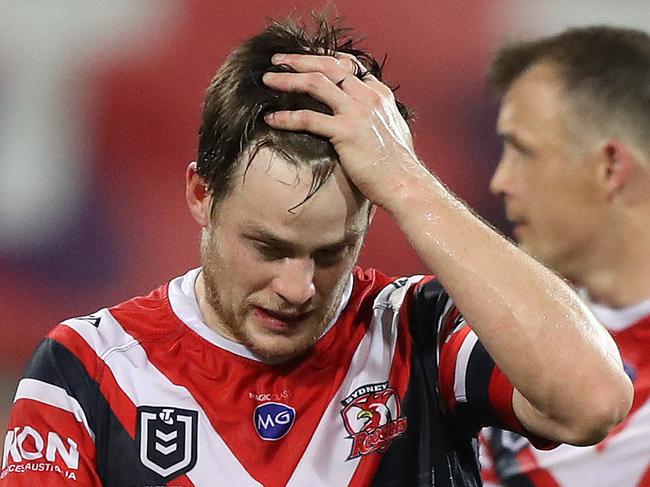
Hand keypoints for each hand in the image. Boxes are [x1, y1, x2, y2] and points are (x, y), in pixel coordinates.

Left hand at [262, 53, 426, 209]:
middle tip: (278, 60)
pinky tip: (271, 118)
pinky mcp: (346, 132)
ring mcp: (357, 112)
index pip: (349, 65)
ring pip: (316, 83)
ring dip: (288, 79)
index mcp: (379, 94)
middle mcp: (368, 97)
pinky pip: (309, 118)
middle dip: (300, 60)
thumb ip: (377, 115)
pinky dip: (287, 117)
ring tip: (268, 80)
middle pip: (328, 66)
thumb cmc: (397, 164)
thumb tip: (366, 116)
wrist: (404, 183)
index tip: (304, 56)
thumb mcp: (392, 129)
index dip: (323, 57)